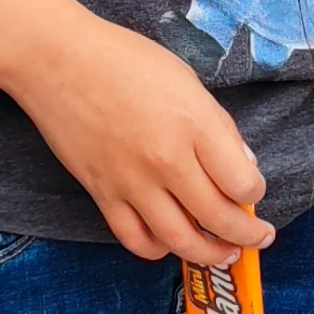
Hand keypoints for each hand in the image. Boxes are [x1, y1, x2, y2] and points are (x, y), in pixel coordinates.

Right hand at [15, 11, 275, 264]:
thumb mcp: (185, 80)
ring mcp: (132, 181)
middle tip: (258, 237)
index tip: (253, 189)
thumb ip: (217, 125)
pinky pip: (135, 238)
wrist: (55, 59)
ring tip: (224, 253)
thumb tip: (242, 165)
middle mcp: (166, 158)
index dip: (255, 191)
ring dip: (209, 254)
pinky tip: (170, 244)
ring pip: (180, 240)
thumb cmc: (122, 59)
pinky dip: (157, 249)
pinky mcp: (102, 193)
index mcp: (194, 123)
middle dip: (247, 235)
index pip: (243, 182)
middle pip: (218, 218)